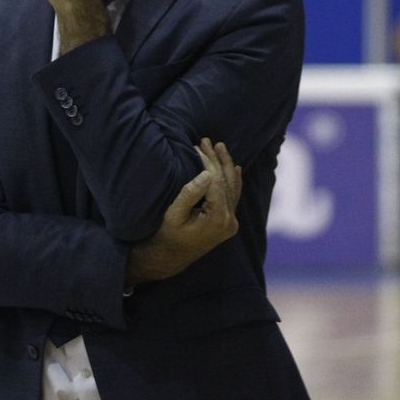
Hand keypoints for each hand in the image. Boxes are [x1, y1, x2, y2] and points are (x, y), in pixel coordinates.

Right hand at [126, 139, 242, 286]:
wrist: (168, 258)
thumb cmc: (165, 234)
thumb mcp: (173, 214)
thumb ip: (190, 193)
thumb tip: (207, 173)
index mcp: (218, 219)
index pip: (216, 181)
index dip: (207, 161)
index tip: (196, 145)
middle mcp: (229, 222)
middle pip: (226, 182)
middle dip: (217, 159)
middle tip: (206, 140)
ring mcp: (231, 224)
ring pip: (233, 187)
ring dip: (226, 166)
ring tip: (220, 146)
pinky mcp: (228, 224)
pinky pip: (234, 197)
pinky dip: (233, 181)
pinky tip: (234, 168)